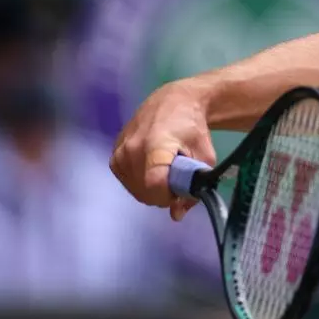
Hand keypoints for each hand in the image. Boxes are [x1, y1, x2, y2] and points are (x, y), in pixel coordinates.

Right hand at [109, 78, 217, 220]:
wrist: (172, 103)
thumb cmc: (193, 129)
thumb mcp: (205, 156)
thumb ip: (194, 187)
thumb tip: (176, 216)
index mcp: (156, 144)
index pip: (155, 184)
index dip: (169, 196)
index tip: (181, 190)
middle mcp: (132, 148)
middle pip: (146, 193)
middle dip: (165, 195)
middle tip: (180, 180)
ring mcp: (120, 153)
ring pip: (137, 192)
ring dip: (154, 190)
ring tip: (168, 171)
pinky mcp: (113, 157)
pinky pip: (128, 184)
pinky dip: (143, 184)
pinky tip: (154, 169)